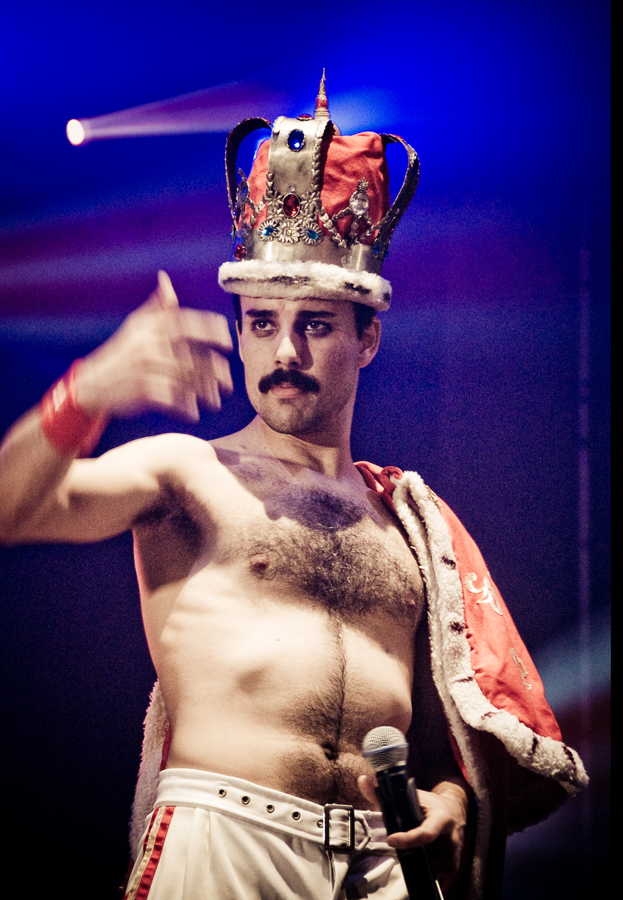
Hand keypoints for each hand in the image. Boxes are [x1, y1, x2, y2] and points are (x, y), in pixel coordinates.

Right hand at [76, 271, 232, 419]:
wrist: (92, 383)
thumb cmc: (122, 352)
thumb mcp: (136, 325)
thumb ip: (157, 306)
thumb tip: (165, 279)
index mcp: (152, 327)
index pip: (188, 323)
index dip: (212, 330)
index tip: (229, 342)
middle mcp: (150, 345)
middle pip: (194, 357)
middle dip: (216, 371)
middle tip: (228, 383)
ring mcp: (146, 368)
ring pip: (187, 381)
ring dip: (206, 393)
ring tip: (215, 401)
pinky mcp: (143, 390)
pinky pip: (173, 400)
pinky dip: (186, 408)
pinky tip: (194, 413)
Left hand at [358, 774, 468, 887]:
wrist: (455, 811)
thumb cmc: (429, 803)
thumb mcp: (411, 794)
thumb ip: (385, 792)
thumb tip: (361, 780)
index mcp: (442, 817)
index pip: (425, 834)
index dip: (407, 840)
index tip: (390, 839)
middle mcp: (451, 837)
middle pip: (422, 852)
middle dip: (408, 849)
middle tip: (401, 840)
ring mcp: (454, 854)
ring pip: (425, 863)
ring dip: (415, 857)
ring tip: (415, 843)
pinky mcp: (453, 866)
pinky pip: (432, 872)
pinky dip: (423, 865)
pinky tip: (422, 852)